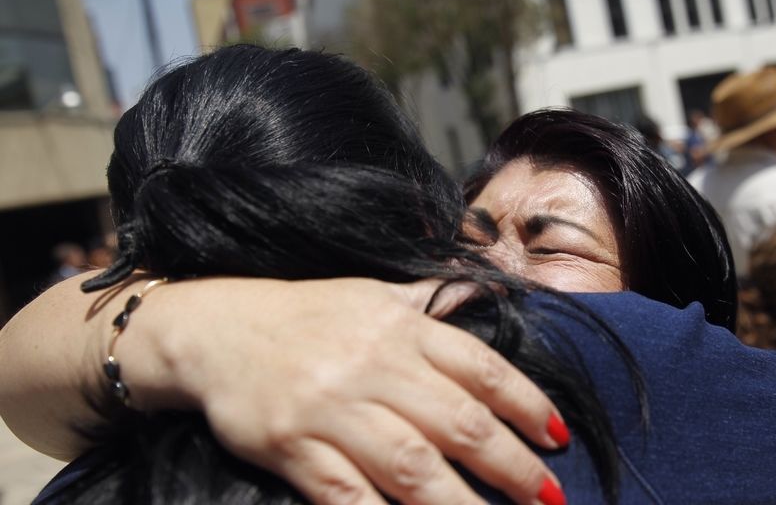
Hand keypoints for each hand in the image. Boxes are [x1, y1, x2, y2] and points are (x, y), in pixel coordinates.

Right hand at [123, 277, 565, 504]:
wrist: (216, 330)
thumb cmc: (307, 314)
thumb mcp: (373, 293)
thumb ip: (432, 303)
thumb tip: (488, 293)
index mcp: (400, 326)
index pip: (481, 368)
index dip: (527, 405)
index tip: (558, 438)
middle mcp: (373, 365)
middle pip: (458, 423)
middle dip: (512, 467)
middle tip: (551, 499)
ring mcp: (332, 409)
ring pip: (413, 466)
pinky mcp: (292, 447)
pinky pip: (348, 494)